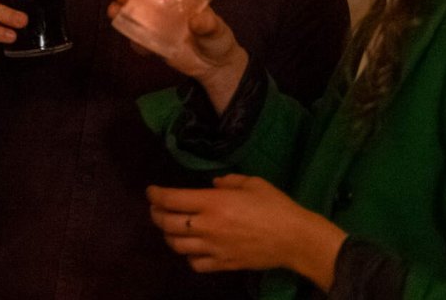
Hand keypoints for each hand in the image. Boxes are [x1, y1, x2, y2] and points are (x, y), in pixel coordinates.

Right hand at [108, 0, 247, 110]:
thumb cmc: (217, 39)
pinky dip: (133, 39)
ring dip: (120, 8)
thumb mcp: (217, 30)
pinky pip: (135, 37)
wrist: (213, 67)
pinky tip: (140, 46)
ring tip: (116, 12)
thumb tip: (197, 20)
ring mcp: (154, 21)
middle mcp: (162, 2)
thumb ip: (209, 25)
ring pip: (130, 10)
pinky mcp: (150, 40)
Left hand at [147, 175, 345, 289]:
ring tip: (170, 228)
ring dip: (168, 235)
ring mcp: (213, 248)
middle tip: (156, 208)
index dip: (155, 195)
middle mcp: (207, 226)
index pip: (171, 199)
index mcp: (212, 203)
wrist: (294, 239)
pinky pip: (195, 263)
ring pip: (176, 245)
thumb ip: (228, 181)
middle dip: (156, 215)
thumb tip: (213, 185)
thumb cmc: (275, 206)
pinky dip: (188, 256)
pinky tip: (192, 248)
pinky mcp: (222, 264)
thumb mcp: (252, 183)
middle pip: (167, 223)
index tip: (151, 191)